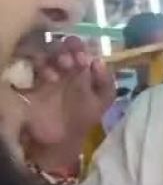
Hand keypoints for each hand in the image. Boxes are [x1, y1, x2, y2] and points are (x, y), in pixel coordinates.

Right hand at [21, 36, 114, 169]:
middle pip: (65, 45)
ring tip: (64, 66)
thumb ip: (105, 82)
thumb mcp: (101, 102)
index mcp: (83, 70)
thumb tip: (98, 60)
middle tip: (73, 58)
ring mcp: (50, 72)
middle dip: (71, 47)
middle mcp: (66, 68)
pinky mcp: (34, 79)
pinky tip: (51, 77)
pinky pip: (36, 63)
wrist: (59, 139)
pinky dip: (43, 65)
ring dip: (58, 54)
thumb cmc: (82, 119)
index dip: (83, 48)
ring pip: (50, 50)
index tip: (84, 57)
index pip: (81, 49)